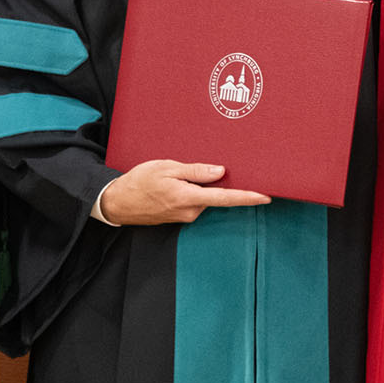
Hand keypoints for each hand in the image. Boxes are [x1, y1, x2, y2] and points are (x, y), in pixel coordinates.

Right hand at [97, 159, 269, 224]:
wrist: (117, 203)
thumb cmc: (139, 182)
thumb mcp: (166, 168)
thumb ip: (195, 171)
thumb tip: (221, 172)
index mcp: (188, 198)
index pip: (225, 198)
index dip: (247, 197)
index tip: (266, 196)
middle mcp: (190, 211)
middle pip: (215, 194)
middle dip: (215, 181)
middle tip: (202, 165)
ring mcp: (185, 216)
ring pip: (204, 197)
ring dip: (200, 185)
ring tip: (177, 173)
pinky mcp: (180, 217)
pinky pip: (194, 201)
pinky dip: (192, 191)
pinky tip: (175, 183)